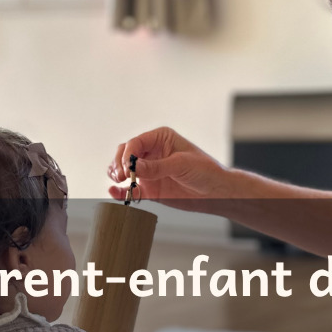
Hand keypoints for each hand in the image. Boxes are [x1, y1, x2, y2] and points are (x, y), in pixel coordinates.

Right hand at [108, 126, 231, 207]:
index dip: (127, 154)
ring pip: (123, 169)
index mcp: (160, 138)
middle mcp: (151, 153)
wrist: (217, 192)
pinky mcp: (149, 189)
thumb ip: (157, 166)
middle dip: (119, 163)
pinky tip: (115, 192)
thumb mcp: (182, 164)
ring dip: (116, 174)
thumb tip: (133, 167)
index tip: (127, 167)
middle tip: (122, 176)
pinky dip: (120, 191)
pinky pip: (130, 189)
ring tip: (119, 181)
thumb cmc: (206, 170)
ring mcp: (149, 171)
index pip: (135, 143)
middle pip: (124, 154)